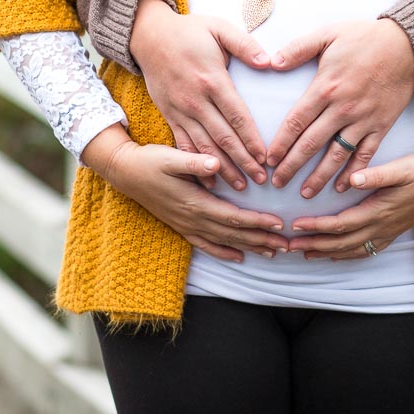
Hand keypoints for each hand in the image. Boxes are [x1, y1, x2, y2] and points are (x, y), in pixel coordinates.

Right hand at [82, 124, 288, 261]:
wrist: (125, 173)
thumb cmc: (150, 161)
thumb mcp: (171, 156)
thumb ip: (194, 162)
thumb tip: (216, 163)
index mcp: (195, 202)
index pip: (234, 216)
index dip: (258, 222)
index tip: (280, 224)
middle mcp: (193, 219)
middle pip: (234, 234)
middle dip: (263, 240)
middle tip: (288, 245)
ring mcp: (187, 225)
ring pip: (224, 241)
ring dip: (250, 247)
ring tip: (274, 253)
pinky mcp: (181, 226)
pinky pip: (206, 245)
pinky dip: (224, 252)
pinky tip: (239, 257)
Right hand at [131, 0, 269, 190]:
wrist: (148, 35)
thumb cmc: (188, 31)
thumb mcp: (219, 28)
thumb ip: (245, 44)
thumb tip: (269, 62)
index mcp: (212, 80)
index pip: (237, 115)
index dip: (252, 139)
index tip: (266, 157)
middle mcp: (195, 100)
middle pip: (223, 137)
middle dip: (243, 161)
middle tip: (262, 181)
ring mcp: (180, 110)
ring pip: (204, 146)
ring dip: (223, 168)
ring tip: (241, 187)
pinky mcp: (170, 115)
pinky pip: (184, 144)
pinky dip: (196, 164)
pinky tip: (209, 180)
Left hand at [268, 18, 413, 196]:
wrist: (408, 44)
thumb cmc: (365, 37)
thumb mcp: (328, 34)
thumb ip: (298, 48)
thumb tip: (272, 62)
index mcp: (325, 88)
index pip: (296, 122)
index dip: (281, 143)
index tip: (268, 160)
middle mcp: (342, 109)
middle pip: (311, 144)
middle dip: (292, 166)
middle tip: (277, 183)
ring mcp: (363, 120)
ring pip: (336, 155)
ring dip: (319, 176)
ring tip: (305, 193)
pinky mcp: (381, 126)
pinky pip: (366, 154)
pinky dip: (354, 173)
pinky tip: (343, 187)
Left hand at [288, 150, 413, 259]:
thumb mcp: (401, 168)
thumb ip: (376, 175)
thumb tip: (352, 179)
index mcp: (378, 210)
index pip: (340, 224)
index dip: (317, 227)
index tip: (295, 225)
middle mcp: (381, 226)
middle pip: (341, 243)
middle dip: (313, 245)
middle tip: (288, 247)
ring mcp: (387, 232)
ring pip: (351, 250)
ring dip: (326, 253)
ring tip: (304, 253)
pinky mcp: (393, 231)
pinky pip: (365, 250)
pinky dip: (347, 255)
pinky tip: (335, 255)